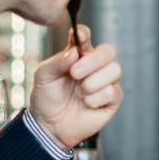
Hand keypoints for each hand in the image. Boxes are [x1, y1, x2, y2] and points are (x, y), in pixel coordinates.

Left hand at [26, 25, 122, 147]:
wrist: (49, 126)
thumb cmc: (46, 98)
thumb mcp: (44, 76)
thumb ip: (58, 61)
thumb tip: (75, 53)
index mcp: (78, 56)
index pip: (85, 37)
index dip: (84, 33)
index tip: (79, 35)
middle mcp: (95, 66)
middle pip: (108, 51)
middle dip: (93, 61)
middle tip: (75, 73)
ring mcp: (105, 82)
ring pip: (115, 70)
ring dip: (93, 83)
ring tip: (79, 93)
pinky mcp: (112, 100)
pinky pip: (113, 92)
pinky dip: (96, 99)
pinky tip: (86, 104)